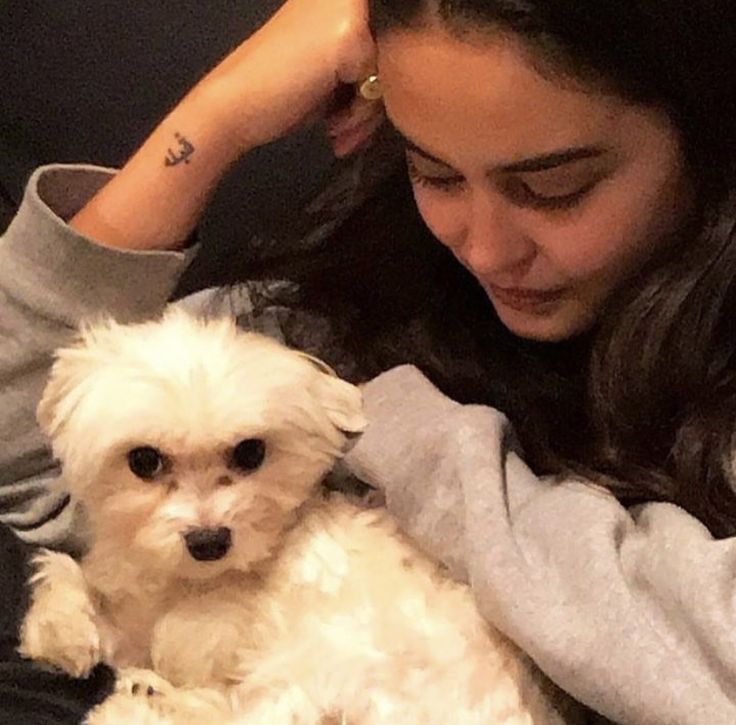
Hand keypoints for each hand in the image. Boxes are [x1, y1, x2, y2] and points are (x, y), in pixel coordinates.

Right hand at [196, 0, 383, 155]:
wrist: (235, 105)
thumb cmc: (278, 93)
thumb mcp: (328, 71)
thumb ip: (363, 64)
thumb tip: (403, 84)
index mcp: (338, 2)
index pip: (386, 43)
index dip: (373, 85)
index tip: (353, 116)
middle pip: (391, 56)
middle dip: (372, 104)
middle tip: (348, 133)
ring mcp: (348, 10)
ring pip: (386, 71)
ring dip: (365, 114)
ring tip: (340, 133)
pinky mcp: (348, 36)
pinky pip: (375, 83)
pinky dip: (357, 113)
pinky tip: (332, 126)